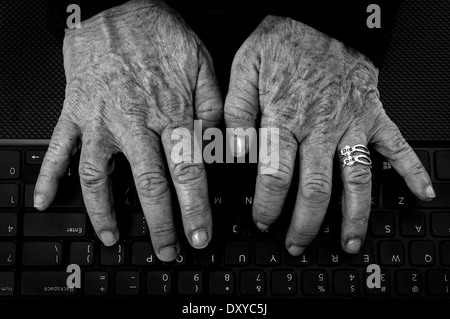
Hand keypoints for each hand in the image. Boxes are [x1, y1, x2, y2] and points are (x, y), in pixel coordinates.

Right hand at [34, 0, 221, 260]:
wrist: (118, 8)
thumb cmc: (161, 35)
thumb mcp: (203, 65)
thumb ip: (214, 107)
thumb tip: (223, 145)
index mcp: (169, 112)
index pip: (186, 172)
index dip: (194, 208)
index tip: (198, 235)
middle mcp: (133, 121)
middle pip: (147, 184)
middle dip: (159, 224)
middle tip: (167, 250)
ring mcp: (99, 118)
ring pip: (98, 175)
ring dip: (103, 211)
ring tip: (111, 237)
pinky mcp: (74, 111)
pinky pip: (58, 147)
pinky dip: (49, 176)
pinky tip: (46, 200)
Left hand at [225, 16, 434, 254]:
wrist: (320, 13)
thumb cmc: (284, 40)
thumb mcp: (245, 68)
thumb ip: (236, 112)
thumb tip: (231, 151)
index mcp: (285, 117)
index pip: (275, 175)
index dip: (268, 205)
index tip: (264, 221)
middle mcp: (321, 126)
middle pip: (316, 187)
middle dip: (307, 223)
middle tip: (298, 244)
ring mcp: (352, 122)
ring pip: (357, 178)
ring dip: (355, 215)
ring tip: (350, 242)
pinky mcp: (374, 113)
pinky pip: (397, 145)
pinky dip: (411, 170)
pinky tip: (419, 193)